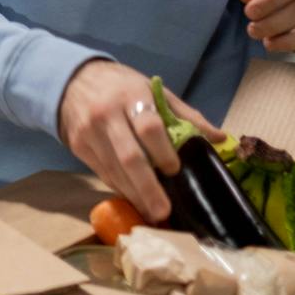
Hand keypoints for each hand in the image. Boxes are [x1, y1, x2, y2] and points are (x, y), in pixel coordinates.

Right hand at [57, 59, 225, 222]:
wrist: (73, 80)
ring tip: (152, 215)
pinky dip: (120, 188)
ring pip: (114, 171)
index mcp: (132, 97)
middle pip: (130, 157)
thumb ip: (185, 115)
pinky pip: (102, 173)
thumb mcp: (153, 90)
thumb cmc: (121, 86)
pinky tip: (134, 199)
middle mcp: (108, 115)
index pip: (149, 127)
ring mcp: (89, 132)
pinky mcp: (78, 146)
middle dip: (148, 188)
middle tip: (163, 212)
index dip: (164, 152)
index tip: (175, 171)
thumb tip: (220, 138)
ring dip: (134, 195)